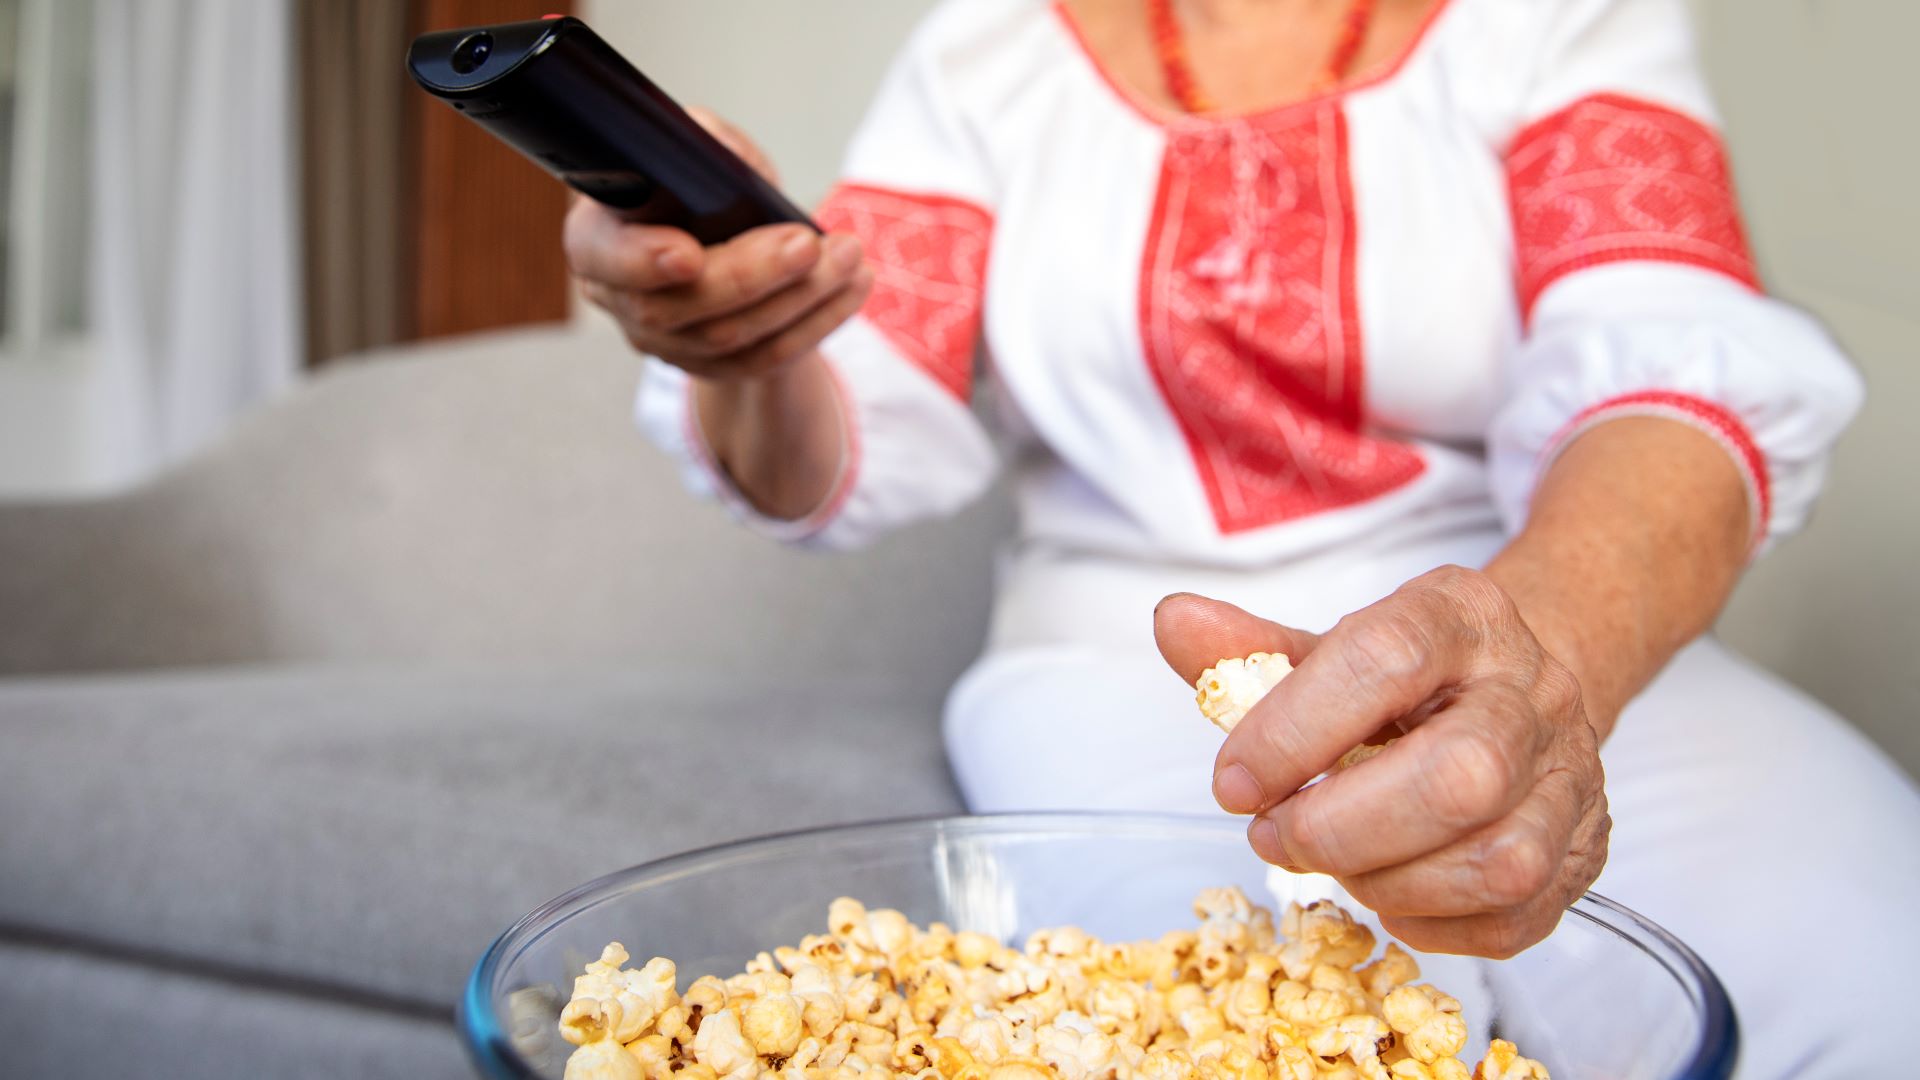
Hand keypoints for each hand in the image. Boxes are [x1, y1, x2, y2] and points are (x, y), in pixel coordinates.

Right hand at [564, 107, 872, 380]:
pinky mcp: (711, 367)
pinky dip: (816, 324)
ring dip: (800, 300)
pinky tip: (852, 288)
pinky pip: (764, 361)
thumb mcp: (697, 147)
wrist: (720, 235)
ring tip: (848, 257)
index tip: (689, 255)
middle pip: (678, 309)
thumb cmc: (698, 184)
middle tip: (809, 244)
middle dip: (752, 276)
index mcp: (597, 237)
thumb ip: (703, 142)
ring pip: (729, 340)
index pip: (603, 258)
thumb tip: (725, 156)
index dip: (642, 262)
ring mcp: (663, 343)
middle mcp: (619, 299)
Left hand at [1154, 566, 1610, 957]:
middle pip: (1462, 775)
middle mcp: (1531, 692)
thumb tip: (1173, 623)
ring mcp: (1569, 777)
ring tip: (1333, 862)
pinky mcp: (1584, 853)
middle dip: (1343, 828)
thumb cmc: (1405, 680)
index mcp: (1460, 616)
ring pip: (1498, 861)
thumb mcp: (1328, 649)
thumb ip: (1249, 649)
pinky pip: (1514, 919)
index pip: (1385, 659)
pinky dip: (1432, 923)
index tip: (1232, 783)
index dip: (1295, 730)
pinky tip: (1390, 891)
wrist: (1518, 687)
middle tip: (1274, 836)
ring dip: (1387, 882)